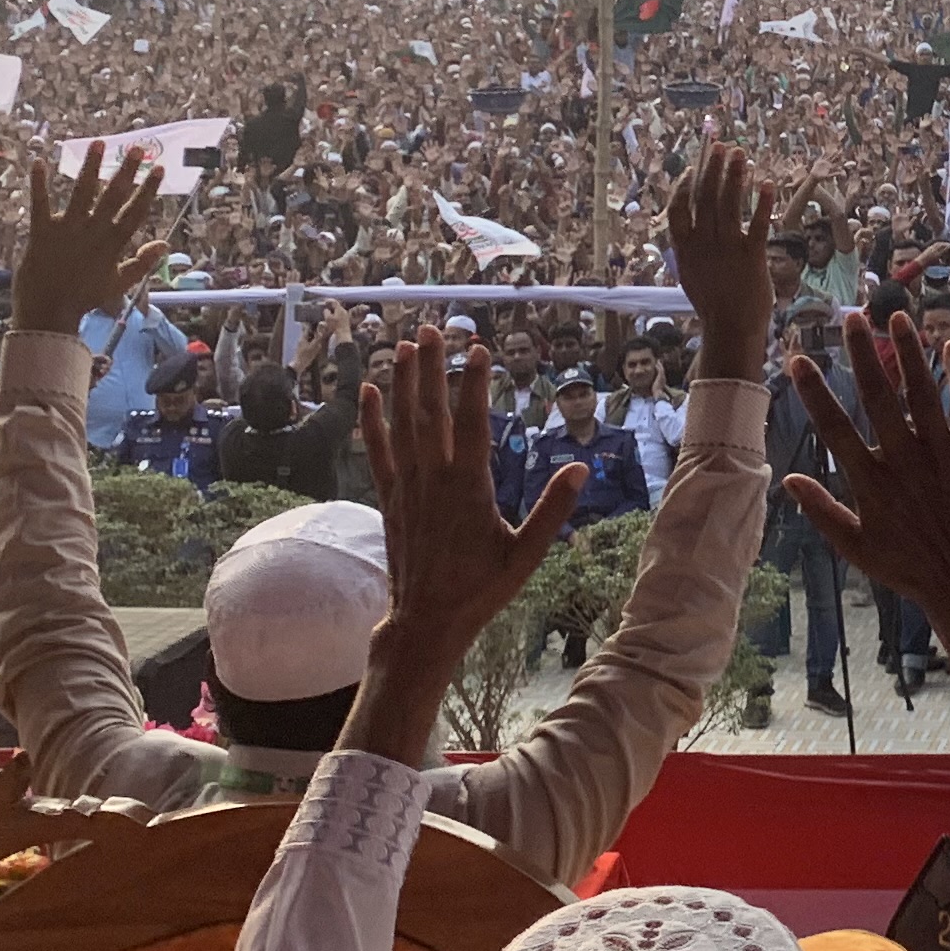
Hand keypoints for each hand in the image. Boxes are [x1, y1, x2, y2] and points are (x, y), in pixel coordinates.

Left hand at [13, 145, 166, 338]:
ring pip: (81, 193)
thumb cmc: (84, 298)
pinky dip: (39, 183)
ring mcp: (66, 230)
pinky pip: (40, 203)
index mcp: (112, 244)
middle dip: (126, 170)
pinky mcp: (41, 231)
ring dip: (90, 167)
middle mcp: (92, 231)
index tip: (158, 169)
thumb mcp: (119, 283)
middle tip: (137, 148)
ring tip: (98, 144)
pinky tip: (39, 161)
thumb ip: (142, 262)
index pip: (135, 212)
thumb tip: (164, 244)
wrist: (48, 312)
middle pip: (113, 196)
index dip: (148, 189)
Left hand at [358, 335, 581, 657]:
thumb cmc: (481, 589)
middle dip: (432, 369)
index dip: (474, 384)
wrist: (427, 621)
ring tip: (404, 345)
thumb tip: (580, 468)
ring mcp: (408, 487)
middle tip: (434, 329)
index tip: (477, 348)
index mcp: (469, 489)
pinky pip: (377, 452)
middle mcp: (434, 480)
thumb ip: (552, 510)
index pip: (471, 424)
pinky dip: (371, 421)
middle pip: (431, 413)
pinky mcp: (390, 498)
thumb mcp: (526, 555)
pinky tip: (369, 392)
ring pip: (402, 425)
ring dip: (403, 383)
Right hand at [665, 149, 774, 380]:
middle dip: (714, 168)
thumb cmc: (713, 304)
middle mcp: (703, 244)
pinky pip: (757, 223)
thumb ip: (690, 249)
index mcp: (685, 248)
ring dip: (735, 176)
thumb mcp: (691, 274)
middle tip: (723, 147)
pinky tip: (766, 184)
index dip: (685, 184)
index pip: (679, 208)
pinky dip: (761, 202)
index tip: (693, 167)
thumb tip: (688, 228)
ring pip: (729, 204)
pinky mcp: (751, 256)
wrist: (731, 329)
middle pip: (706, 197)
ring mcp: (727, 249)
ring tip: (741, 155)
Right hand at [780, 322, 949, 732]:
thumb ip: (821, 511)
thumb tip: (786, 478)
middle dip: (863, 354)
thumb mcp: (855, 548)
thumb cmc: (909, 568)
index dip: (814, 390)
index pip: (833, 427)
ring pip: (922, 392)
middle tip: (851, 317)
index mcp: (869, 482)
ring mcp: (941, 455)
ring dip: (909, 352)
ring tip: (897, 317)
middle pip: (877, 397)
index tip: (798, 358)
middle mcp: (903, 462)